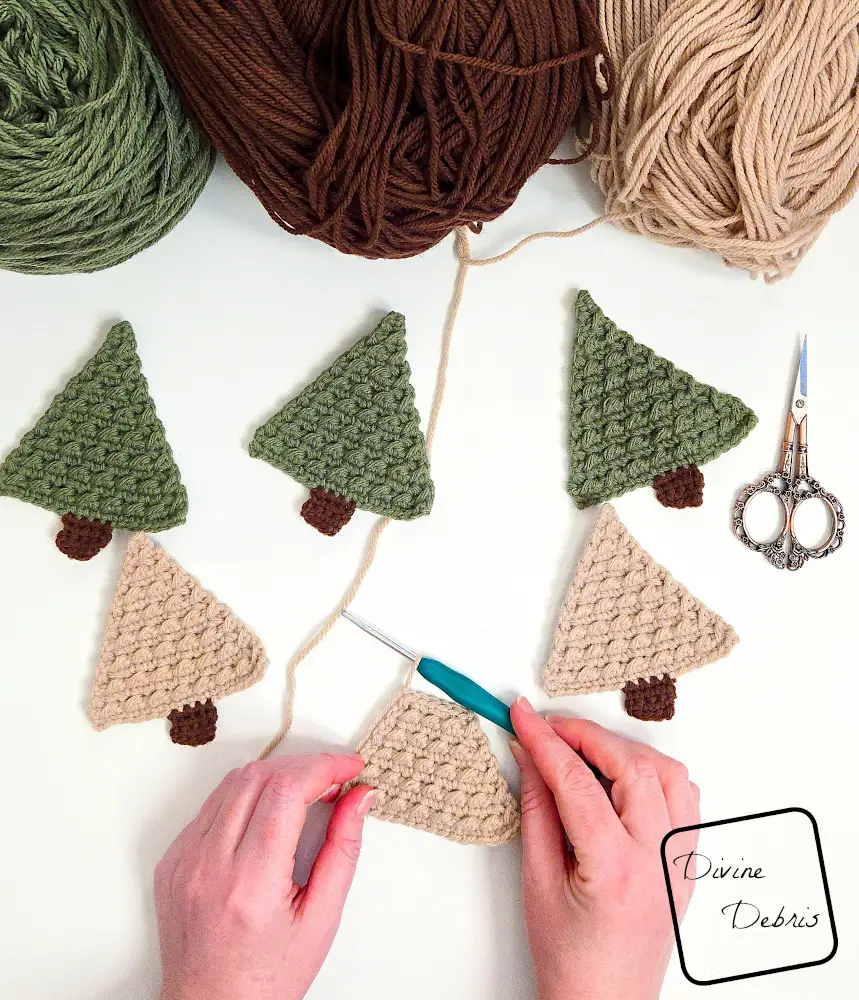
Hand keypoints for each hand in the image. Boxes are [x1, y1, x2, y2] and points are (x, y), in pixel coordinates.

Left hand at [155, 753, 373, 999]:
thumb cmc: (266, 979)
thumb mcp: (321, 919)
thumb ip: (343, 850)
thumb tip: (359, 798)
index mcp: (250, 882)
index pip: (287, 791)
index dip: (324, 767)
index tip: (350, 768)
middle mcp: (209, 865)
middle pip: (259, 776)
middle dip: (304, 767)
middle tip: (333, 780)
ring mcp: (184, 859)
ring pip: (232, 782)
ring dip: (274, 776)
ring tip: (304, 794)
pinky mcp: (172, 859)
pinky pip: (211, 806)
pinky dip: (245, 798)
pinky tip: (267, 816)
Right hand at [509, 700, 699, 999]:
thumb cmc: (569, 957)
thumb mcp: (536, 881)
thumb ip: (536, 809)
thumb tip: (530, 756)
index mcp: (615, 870)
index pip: (577, 781)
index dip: (546, 741)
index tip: (523, 715)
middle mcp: (657, 862)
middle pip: (630, 767)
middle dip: (586, 736)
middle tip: (549, 728)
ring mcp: (679, 863)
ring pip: (668, 774)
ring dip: (625, 750)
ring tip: (585, 750)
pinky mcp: (687, 864)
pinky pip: (685, 798)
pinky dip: (654, 774)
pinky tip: (622, 777)